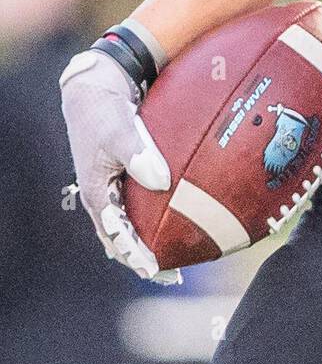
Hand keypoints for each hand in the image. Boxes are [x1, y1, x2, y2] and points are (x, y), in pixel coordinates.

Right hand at [60, 49, 180, 283]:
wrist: (98, 88)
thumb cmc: (105, 110)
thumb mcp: (118, 130)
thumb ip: (138, 154)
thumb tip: (160, 181)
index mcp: (97, 193)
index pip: (116, 235)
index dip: (135, 255)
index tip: (154, 269)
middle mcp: (105, 197)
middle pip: (123, 240)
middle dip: (145, 260)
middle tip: (174, 275)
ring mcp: (114, 189)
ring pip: (131, 227)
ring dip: (150, 245)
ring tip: (180, 260)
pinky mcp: (126, 178)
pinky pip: (140, 207)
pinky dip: (156, 220)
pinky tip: (182, 222)